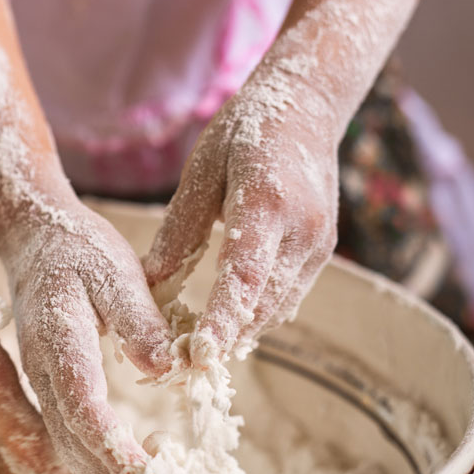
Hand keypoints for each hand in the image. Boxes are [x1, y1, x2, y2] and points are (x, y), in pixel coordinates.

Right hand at [0, 195, 176, 473]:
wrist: (33, 236)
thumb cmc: (78, 248)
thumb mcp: (117, 271)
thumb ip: (139, 319)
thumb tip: (165, 366)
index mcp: (60, 339)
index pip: (82, 406)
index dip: (111, 446)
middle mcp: (43, 368)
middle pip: (70, 439)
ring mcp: (41, 379)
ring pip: (63, 443)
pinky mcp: (48, 384)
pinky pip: (63, 433)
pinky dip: (88, 461)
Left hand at [144, 86, 339, 367]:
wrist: (306, 106)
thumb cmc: (244, 130)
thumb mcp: (201, 171)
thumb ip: (180, 228)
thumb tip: (152, 280)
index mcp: (267, 203)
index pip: (244, 274)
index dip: (224, 317)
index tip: (201, 352)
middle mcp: (303, 230)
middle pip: (263, 301)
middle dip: (226, 337)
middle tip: (183, 366)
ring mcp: (318, 243)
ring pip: (277, 306)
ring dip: (242, 330)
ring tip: (199, 352)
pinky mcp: (322, 251)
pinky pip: (288, 295)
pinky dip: (258, 312)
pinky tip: (229, 324)